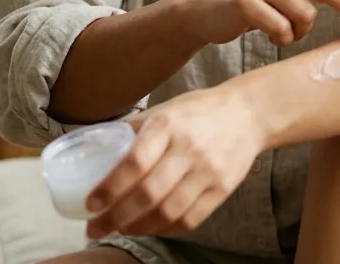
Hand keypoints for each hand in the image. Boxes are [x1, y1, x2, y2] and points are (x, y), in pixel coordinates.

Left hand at [84, 87, 264, 238]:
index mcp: (167, 125)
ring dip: (139, 227)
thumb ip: (133, 129)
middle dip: (116, 217)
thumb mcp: (164, 109)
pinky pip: (190, 219)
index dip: (110, 187)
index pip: (135, 162)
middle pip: (149, 194)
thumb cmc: (198, 111)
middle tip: (96, 228)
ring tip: (121, 229)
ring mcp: (208, 171)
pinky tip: (151, 228)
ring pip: (168, 212)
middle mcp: (188, 149)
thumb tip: (93, 144)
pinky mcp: (222, 189)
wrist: (248, 114)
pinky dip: (166, 229)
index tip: (91, 204)